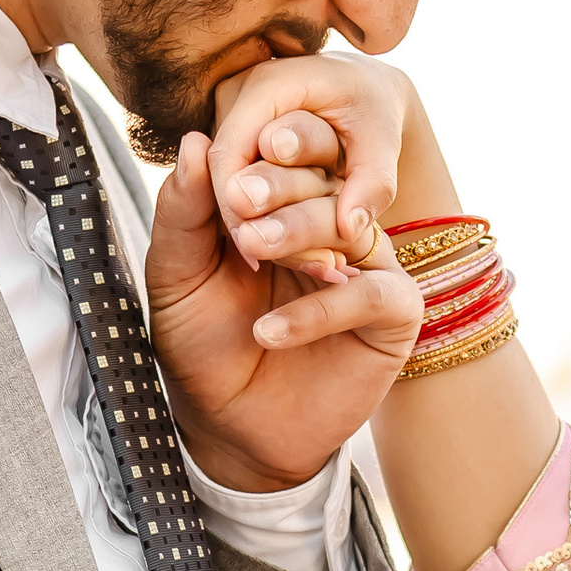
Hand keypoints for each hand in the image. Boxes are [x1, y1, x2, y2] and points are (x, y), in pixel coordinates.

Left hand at [146, 120, 419, 494]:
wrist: (230, 428)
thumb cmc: (202, 346)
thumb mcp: (177, 276)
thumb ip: (183, 214)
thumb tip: (194, 142)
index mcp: (283, 203)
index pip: (285, 155)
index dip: (259, 153)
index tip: (225, 161)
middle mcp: (331, 224)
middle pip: (322, 180)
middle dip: (279, 185)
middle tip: (241, 200)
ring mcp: (366, 265)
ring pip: (349, 225)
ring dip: (300, 233)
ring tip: (253, 252)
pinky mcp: (393, 314)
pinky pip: (371, 293)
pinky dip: (321, 309)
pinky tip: (269, 332)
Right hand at [210, 51, 420, 260]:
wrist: (362, 89)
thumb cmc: (373, 112)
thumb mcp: (383, 142)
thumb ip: (372, 182)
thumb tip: (349, 227)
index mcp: (268, 85)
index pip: (229, 155)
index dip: (237, 208)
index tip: (259, 254)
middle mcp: (237, 92)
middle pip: (220, 170)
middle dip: (245, 221)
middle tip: (267, 264)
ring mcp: (229, 111)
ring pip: (223, 179)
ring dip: (251, 222)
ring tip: (287, 259)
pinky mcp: (231, 133)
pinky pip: (233, 178)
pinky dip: (256, 213)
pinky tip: (282, 247)